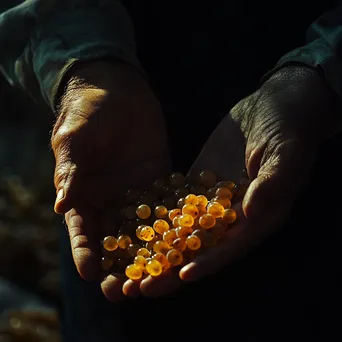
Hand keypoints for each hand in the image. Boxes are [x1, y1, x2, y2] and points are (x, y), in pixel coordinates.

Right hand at [51, 60, 170, 300]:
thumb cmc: (88, 111)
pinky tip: (190, 240)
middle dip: (122, 265)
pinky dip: (178, 224)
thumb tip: (61, 205)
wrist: (117, 90)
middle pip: (116, 241)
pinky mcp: (161, 181)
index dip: (86, 253)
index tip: (91, 274)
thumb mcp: (75, 140)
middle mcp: (112, 201)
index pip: (83, 231)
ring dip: (153, 254)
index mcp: (84, 195)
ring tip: (162, 276)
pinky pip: (170, 206)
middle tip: (129, 291)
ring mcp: (138, 194)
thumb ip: (72, 171)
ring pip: (146, 231)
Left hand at [119, 65, 339, 297]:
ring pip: (184, 231)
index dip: (209, 263)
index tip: (182, 276)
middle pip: (203, 248)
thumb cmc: (288, 128)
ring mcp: (213, 200)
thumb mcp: (286, 151)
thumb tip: (250, 212)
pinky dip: (157, 218)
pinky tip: (132, 228)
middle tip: (142, 288)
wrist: (272, 106)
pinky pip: (176, 204)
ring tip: (129, 267)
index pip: (232, 246)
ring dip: (158, 250)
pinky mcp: (198, 184)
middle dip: (173, 268)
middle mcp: (235, 215)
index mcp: (260, 215)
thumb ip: (272, 182)